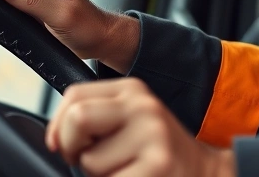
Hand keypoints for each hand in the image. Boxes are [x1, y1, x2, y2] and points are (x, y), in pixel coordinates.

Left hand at [46, 78, 235, 176]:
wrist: (205, 173)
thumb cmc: (157, 153)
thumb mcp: (130, 121)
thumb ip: (96, 118)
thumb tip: (53, 139)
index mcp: (133, 90)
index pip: (74, 96)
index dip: (59, 127)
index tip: (67, 145)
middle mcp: (144, 106)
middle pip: (77, 120)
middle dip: (72, 149)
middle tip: (90, 161)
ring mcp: (152, 135)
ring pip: (90, 161)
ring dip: (99, 175)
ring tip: (126, 170)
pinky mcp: (157, 165)